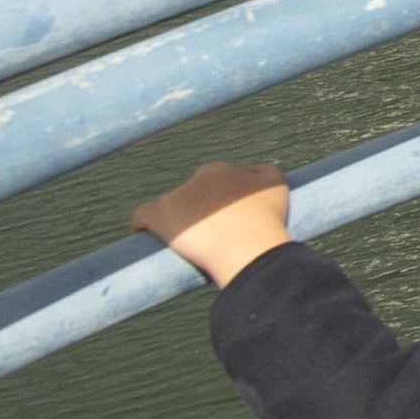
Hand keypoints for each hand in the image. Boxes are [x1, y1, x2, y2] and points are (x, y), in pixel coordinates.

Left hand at [132, 159, 295, 287]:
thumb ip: (264, 172)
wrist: (249, 248)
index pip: (214, 177)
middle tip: (209, 232)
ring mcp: (177, 197)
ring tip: (186, 242)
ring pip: (170, 205)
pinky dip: (142, 225)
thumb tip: (252, 170)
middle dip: (198, 207)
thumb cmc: (267, 221)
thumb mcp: (277, 186)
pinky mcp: (160, 217)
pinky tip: (145, 235)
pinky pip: (142, 216)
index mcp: (223, 170)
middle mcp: (198, 178)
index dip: (219, 197)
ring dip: (176, 219)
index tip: (225, 216)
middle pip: (192, 191)